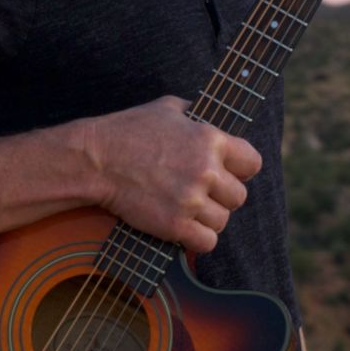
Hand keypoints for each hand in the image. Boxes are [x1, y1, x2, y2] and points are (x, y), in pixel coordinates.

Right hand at [85, 95, 260, 252]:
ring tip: (186, 208)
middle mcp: (206, 171)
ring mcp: (191, 200)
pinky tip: (182, 226)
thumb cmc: (128, 130)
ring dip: (206, 218)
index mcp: (210, 140)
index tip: (227, 172)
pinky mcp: (175, 225)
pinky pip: (206, 242)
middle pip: (239, 196)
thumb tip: (205, 117)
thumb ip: (193, 114)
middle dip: (221, 196)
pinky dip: (196, 238)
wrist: (97, 160)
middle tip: (199, 193)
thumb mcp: (166, 107)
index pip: (252, 163)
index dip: (240, 169)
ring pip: (222, 221)